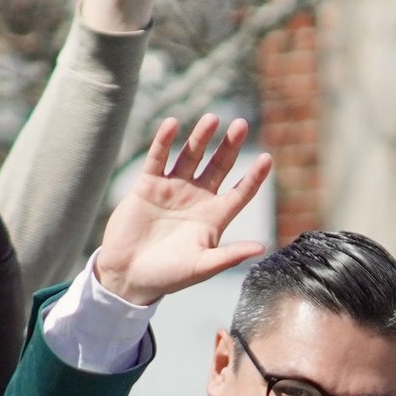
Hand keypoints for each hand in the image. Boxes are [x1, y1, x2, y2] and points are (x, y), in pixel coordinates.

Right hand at [94, 115, 273, 304]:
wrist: (128, 276)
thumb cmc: (168, 276)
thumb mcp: (201, 267)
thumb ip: (229, 256)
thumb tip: (262, 248)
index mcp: (213, 217)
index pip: (240, 192)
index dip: (254, 176)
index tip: (267, 158)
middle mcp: (196, 199)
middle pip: (219, 166)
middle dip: (230, 146)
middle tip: (241, 124)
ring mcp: (172, 190)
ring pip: (190, 156)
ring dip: (201, 137)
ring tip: (212, 119)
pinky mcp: (147, 186)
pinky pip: (158, 158)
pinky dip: (164, 141)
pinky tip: (172, 124)